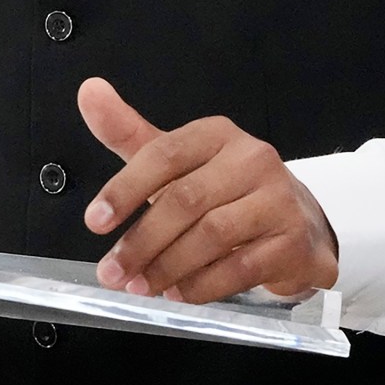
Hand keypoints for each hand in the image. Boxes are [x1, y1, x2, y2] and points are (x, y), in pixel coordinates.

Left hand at [78, 77, 336, 304]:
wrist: (295, 226)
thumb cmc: (225, 193)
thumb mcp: (176, 162)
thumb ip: (130, 133)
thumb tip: (89, 91)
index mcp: (218, 135)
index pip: (166, 154)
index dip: (125, 188)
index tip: (95, 222)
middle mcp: (252, 159)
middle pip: (186, 200)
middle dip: (141, 241)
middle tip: (112, 272)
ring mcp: (278, 200)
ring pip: (211, 236)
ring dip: (167, 267)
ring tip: (141, 286)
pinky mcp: (291, 241)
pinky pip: (239, 268)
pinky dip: (201, 285)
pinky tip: (179, 292)